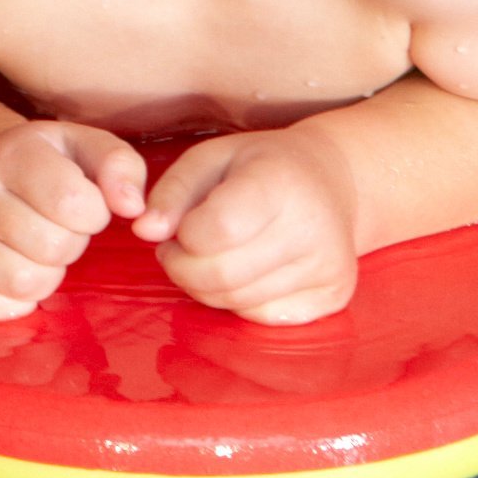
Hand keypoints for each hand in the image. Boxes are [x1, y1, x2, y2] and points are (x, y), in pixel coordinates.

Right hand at [0, 118, 150, 316]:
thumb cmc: (48, 167)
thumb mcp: (87, 149)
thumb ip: (121, 166)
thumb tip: (133, 209)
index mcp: (13, 154)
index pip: (71, 202)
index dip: (93, 214)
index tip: (85, 206)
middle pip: (51, 247)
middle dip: (71, 245)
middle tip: (59, 230)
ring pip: (21, 282)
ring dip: (46, 276)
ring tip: (40, 253)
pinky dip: (15, 303)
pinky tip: (17, 274)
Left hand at [149, 131, 361, 323]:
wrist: (331, 182)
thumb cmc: (258, 167)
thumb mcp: (209, 159)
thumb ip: (171, 192)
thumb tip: (144, 231)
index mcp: (280, 182)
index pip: (218, 229)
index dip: (185, 236)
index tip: (181, 226)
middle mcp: (313, 228)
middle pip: (222, 276)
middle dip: (184, 269)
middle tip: (179, 250)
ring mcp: (328, 267)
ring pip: (238, 302)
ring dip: (206, 287)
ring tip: (209, 257)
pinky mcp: (334, 297)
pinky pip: (261, 318)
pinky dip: (237, 302)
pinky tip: (243, 272)